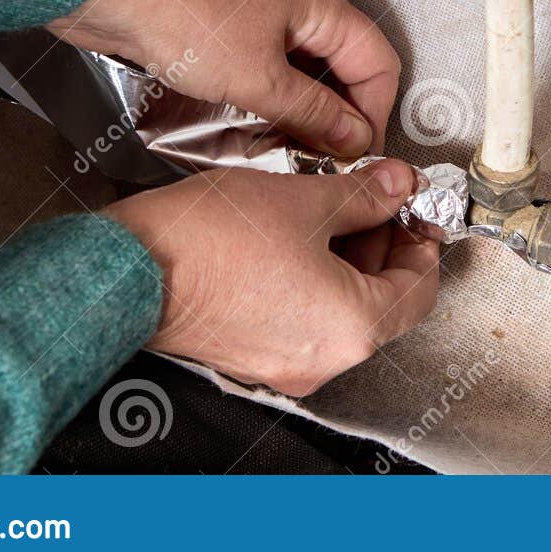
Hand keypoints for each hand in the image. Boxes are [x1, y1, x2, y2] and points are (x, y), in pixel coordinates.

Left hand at [48, 0, 399, 156]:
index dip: (375, 113)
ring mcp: (261, 14)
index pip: (378, 63)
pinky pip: (267, 68)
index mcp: (321, 4)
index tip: (356, 157)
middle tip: (323, 161)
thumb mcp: (259, 78)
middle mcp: (298, 5)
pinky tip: (255, 129)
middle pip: (343, 68)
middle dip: (339, 116)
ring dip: (302, 111)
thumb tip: (355, 138)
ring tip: (289, 153)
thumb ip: (313, 112)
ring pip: (303, 71)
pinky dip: (269, 99)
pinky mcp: (227, 27)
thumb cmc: (184, 15)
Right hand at [103, 159, 439, 394]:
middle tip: (375, 199)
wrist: (128, 272)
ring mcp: (284, 366)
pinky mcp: (250, 359)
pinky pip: (303, 320)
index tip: (414, 207)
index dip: (422, 239)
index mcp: (354, 327)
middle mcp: (325, 359)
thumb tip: (398, 186)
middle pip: (383, 303)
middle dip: (383, 246)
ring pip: (342, 311)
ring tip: (331, 210)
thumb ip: (365, 196)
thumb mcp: (306, 200)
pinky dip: (312, 282)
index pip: (419, 288)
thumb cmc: (210, 242)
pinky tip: (296, 238)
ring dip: (347, 261)